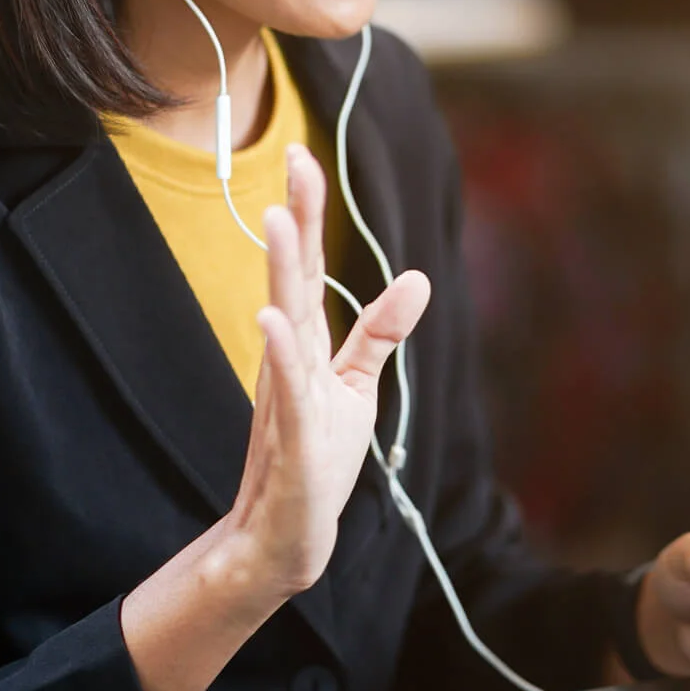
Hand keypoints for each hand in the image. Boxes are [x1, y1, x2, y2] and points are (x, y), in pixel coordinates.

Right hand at [229, 144, 430, 595]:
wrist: (287, 534)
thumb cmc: (317, 458)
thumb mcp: (357, 386)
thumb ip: (381, 332)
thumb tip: (419, 278)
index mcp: (305, 342)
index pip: (306, 268)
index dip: (307, 213)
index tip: (302, 156)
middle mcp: (289, 357)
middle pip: (292, 277)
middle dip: (294, 220)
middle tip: (291, 161)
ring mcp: (286, 392)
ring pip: (284, 321)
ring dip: (281, 272)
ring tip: (276, 221)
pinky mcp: (291, 435)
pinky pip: (287, 387)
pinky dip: (281, 354)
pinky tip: (269, 320)